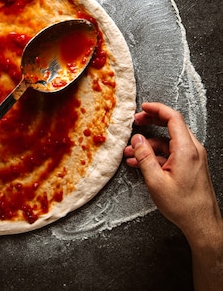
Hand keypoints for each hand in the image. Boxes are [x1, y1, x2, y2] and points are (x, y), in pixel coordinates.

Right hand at [124, 103, 222, 290]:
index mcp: (186, 149)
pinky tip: (141, 162)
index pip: (173, 118)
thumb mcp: (156, 181)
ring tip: (131, 152)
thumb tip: (136, 139)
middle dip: (151, 122)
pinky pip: (172, 152)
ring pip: (169, 141)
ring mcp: (193, 157)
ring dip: (150, 144)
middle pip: (172, 126)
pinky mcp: (191, 165)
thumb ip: (144, 157)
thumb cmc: (183, 206)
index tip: (143, 108)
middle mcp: (193, 149)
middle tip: (136, 122)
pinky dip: (156, 154)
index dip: (156, 109)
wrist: (201, 224)